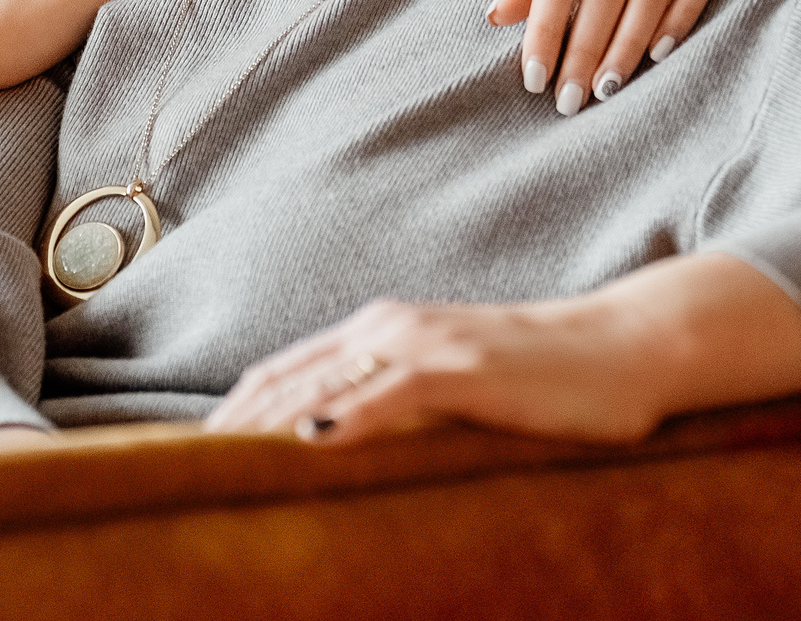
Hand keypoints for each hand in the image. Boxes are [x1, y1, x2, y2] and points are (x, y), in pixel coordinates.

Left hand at [203, 296, 667, 447]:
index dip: (233, 411)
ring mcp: (424, 345)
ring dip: (266, 428)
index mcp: (381, 332)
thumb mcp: (454, 389)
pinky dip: (345, 418)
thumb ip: (398, 406)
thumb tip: (343, 448)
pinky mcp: (462, 370)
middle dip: (231, 426)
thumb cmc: (543, 377)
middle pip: (286, 380)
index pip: (283, 372)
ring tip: (216, 467)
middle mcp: (389, 328)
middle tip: (177, 472)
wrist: (623, 347)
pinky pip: (389, 395)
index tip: (187, 456)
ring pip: (323, 385)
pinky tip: (309, 444)